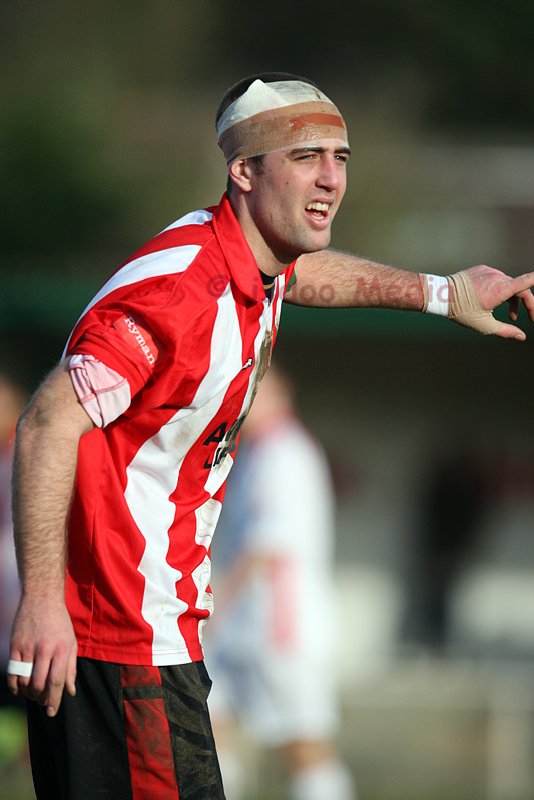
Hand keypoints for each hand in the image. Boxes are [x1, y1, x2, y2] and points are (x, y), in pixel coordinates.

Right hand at [7, 595, 76, 716]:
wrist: (42, 599)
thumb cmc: (59, 622)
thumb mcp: (71, 642)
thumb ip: (71, 667)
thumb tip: (70, 692)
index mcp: (61, 648)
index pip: (57, 680)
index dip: (54, 700)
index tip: (52, 712)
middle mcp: (44, 649)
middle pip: (39, 684)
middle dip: (40, 698)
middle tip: (42, 702)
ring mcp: (27, 647)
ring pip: (24, 680)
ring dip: (28, 693)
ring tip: (33, 695)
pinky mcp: (15, 645)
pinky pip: (12, 672)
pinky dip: (15, 685)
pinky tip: (19, 688)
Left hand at [457, 265, 533, 339]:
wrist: (441, 295)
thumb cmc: (462, 311)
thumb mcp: (484, 325)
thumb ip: (506, 331)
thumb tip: (522, 337)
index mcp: (500, 289)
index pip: (526, 282)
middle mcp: (497, 277)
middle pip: (519, 288)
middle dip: (526, 304)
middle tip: (528, 318)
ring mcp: (489, 271)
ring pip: (508, 283)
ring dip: (512, 299)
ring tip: (510, 316)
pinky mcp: (482, 269)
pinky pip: (496, 278)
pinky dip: (500, 290)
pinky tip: (493, 302)